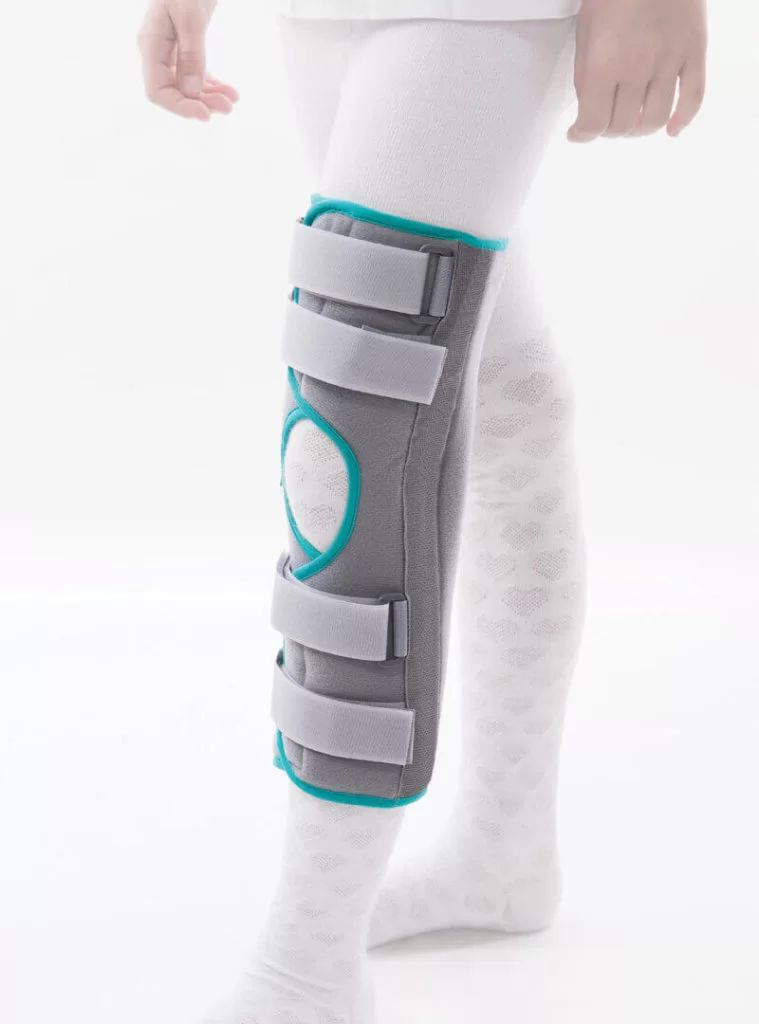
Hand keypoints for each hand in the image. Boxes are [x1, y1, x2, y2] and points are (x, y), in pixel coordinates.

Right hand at [138, 0, 238, 119]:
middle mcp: (156, 51)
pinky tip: (230, 90)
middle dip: (201, 102)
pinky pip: (196, 74)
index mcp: (150, 44)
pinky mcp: (184, 46)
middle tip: (228, 107)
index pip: (157, 90)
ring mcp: (169, 50)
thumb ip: (190, 56)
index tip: (205, 114)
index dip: (180, 107)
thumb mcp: (190, 17)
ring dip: (210, 96)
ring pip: (187, 86)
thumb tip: (190, 93)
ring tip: (233, 100)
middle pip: (174, 92)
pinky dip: (212, 84)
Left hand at [569, 0, 706, 141]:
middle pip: (622, 126)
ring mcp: (669, 60)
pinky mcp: (694, 51)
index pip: (592, 123)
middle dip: (608, 131)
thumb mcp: (585, 31)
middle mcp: (637, 66)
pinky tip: (672, 129)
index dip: (582, 134)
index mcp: (604, 62)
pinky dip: (683, 120)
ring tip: (631, 124)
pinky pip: (693, 97)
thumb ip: (585, 73)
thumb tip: (587, 106)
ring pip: (654, 120)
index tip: (577, 133)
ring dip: (639, 130)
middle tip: (604, 123)